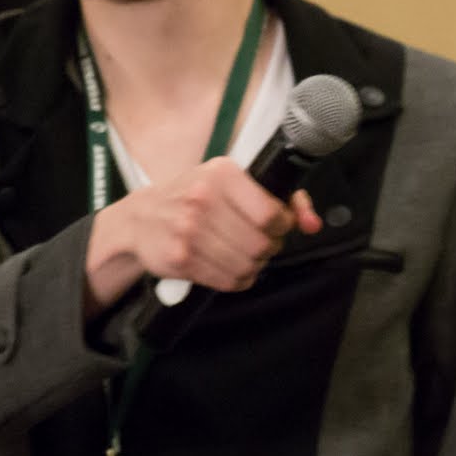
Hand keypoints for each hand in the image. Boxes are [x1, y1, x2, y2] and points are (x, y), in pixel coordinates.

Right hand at [85, 158, 323, 309]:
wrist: (141, 218)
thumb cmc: (196, 197)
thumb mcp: (235, 184)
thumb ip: (285, 199)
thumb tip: (314, 223)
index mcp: (222, 174)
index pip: (271, 213)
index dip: (283, 225)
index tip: (277, 225)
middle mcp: (203, 199)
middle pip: (261, 244)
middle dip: (269, 248)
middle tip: (261, 244)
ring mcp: (188, 231)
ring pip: (247, 266)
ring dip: (254, 266)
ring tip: (245, 256)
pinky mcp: (179, 259)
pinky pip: (228, 281)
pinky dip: (238, 280)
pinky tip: (229, 267)